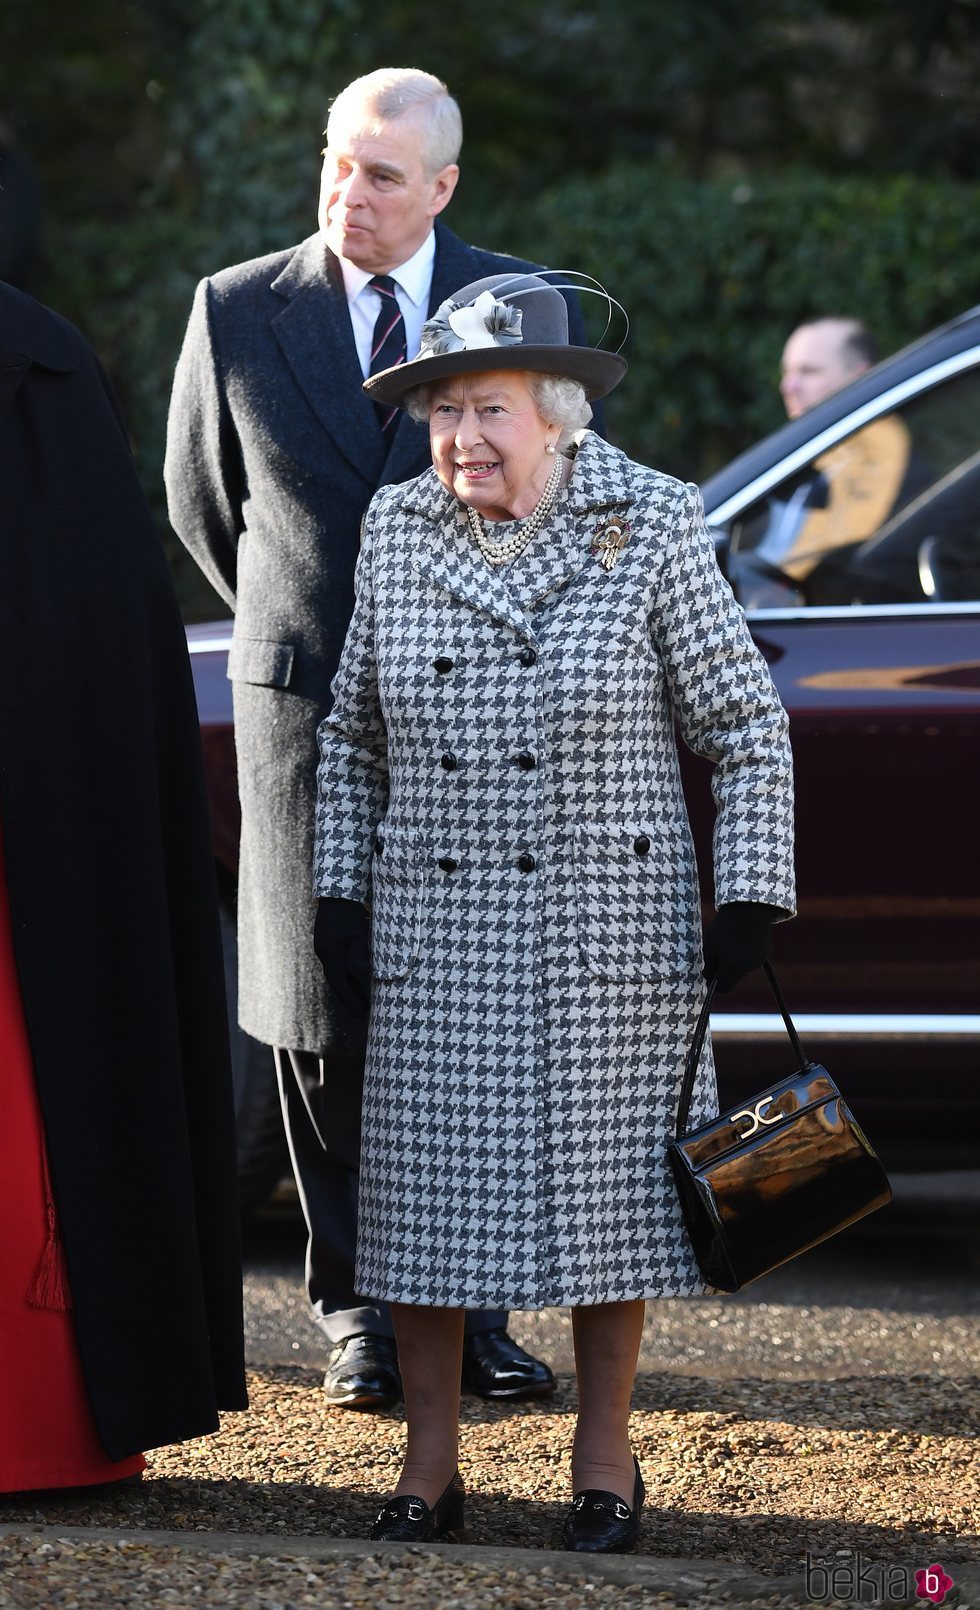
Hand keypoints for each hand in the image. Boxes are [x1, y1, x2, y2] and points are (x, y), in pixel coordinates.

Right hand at [314, 897, 370, 1016]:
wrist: (337, 892)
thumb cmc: (350, 912)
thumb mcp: (358, 932)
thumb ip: (360, 954)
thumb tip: (362, 975)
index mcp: (330, 953)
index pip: (341, 983)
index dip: (351, 1000)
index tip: (362, 1014)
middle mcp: (324, 952)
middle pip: (337, 981)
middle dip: (349, 998)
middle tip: (362, 1014)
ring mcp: (324, 947)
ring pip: (336, 973)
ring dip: (347, 988)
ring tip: (360, 1001)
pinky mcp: (328, 941)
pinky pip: (337, 964)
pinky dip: (345, 975)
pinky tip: (354, 979)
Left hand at [702, 902, 780, 992]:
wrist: (750, 907)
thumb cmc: (724, 927)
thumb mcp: (710, 945)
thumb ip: (709, 965)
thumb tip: (709, 978)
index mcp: (732, 968)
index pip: (724, 988)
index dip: (714, 984)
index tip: (709, 972)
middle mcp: (748, 968)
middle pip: (733, 978)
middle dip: (725, 970)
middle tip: (717, 952)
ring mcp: (758, 960)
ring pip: (742, 968)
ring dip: (735, 961)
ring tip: (730, 940)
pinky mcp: (765, 952)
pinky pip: (751, 959)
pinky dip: (745, 954)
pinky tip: (741, 938)